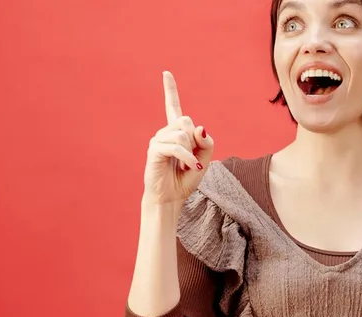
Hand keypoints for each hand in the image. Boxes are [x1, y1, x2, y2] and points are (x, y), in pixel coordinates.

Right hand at [143, 71, 215, 205]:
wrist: (171, 198)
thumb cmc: (185, 179)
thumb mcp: (204, 159)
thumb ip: (206, 142)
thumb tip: (199, 127)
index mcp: (175, 132)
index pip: (173, 107)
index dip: (170, 90)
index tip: (166, 73)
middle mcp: (164, 133)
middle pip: (186, 121)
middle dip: (195, 140)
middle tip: (193, 159)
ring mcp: (157, 140)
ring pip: (182, 134)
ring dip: (191, 152)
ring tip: (188, 166)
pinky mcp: (154, 150)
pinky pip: (176, 146)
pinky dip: (187, 158)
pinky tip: (190, 167)